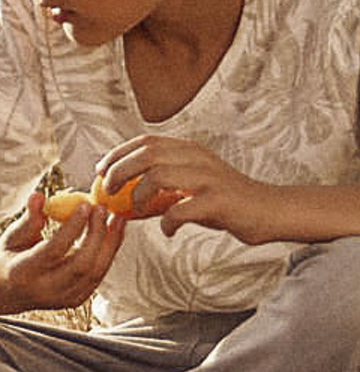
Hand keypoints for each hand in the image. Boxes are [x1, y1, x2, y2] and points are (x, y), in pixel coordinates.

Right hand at [0, 181, 126, 315]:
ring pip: (95, 272)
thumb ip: (28, 219)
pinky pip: (98, 276)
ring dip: (110, 244)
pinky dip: (108, 254)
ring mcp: (62, 299)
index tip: (85, 206)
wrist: (3, 293)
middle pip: (81, 264)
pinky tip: (112, 234)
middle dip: (97, 235)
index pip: (54, 250)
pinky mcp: (75, 300)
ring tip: (116, 219)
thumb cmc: (6, 259)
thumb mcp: (10, 238)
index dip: (72, 227)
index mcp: (23, 272)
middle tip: (102, 209)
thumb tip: (39, 196)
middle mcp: (44, 290)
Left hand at [96, 134, 267, 239]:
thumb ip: (163, 190)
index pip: (146, 141)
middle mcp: (197, 158)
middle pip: (146, 153)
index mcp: (190, 150)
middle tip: (108, 191)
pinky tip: (168, 230)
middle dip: (119, 171)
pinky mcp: (218, 201)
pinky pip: (181, 209)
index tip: (100, 170)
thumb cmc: (227, 202)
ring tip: (136, 209)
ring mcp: (208, 178)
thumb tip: (125, 202)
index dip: (118, 153)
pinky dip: (167, 221)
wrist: (270, 211)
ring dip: (139, 194)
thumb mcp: (193, 188)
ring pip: (158, 175)